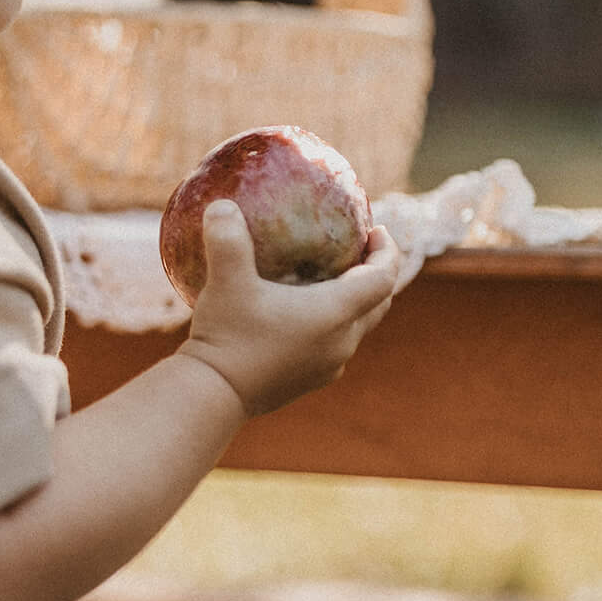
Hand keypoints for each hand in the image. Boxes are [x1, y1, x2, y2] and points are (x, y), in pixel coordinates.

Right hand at [179, 201, 400, 417]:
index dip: (387, 251)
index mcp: (335, 313)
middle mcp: (341, 342)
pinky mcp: (311, 380)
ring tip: (331, 279)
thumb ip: (226, 239)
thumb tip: (221, 204)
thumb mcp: (225, 281)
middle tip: (359, 249)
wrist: (215, 396)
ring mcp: (328, 365)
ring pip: (358, 327)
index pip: (383, 278)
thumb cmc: (226, 336)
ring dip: (355, 300)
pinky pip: (335, 345)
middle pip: (378, 303)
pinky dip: (333, 324)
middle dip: (376, 273)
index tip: (376, 230)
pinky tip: (301, 314)